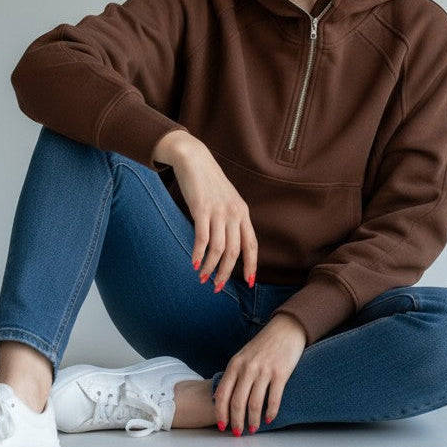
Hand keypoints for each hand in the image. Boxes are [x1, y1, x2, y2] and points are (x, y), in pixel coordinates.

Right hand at [153, 130, 257, 289]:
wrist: (195, 159)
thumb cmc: (209, 182)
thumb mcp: (228, 200)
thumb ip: (231, 219)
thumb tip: (230, 245)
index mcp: (243, 212)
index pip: (251, 245)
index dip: (252, 265)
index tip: (250, 283)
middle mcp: (234, 213)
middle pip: (234, 252)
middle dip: (227, 273)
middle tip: (217, 287)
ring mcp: (218, 211)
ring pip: (218, 249)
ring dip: (210, 267)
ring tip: (203, 278)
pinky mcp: (201, 209)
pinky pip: (202, 238)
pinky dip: (198, 254)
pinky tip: (194, 263)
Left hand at [213, 313, 305, 434]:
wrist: (285, 329)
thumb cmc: (263, 345)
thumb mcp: (242, 356)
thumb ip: (232, 375)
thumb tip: (219, 398)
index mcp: (235, 364)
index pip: (223, 394)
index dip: (221, 413)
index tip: (222, 426)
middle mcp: (247, 368)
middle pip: (237, 402)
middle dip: (236, 421)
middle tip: (238, 433)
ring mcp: (264, 371)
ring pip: (254, 404)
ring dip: (253, 420)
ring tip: (253, 428)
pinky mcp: (280, 373)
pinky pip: (273, 399)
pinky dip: (270, 412)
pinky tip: (269, 419)